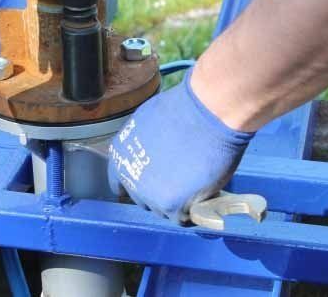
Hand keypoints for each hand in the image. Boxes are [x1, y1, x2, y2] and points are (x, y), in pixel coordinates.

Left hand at [107, 69, 253, 223]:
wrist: (208, 112)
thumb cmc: (183, 110)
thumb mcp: (147, 124)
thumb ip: (143, 146)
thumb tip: (150, 158)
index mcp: (120, 156)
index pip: (119, 183)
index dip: (138, 184)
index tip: (152, 184)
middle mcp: (130, 177)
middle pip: (143, 200)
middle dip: (160, 193)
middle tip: (181, 180)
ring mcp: (148, 194)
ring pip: (163, 210)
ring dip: (178, 202)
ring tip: (194, 184)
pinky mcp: (171, 205)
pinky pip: (182, 217)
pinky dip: (193, 210)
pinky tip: (202, 196)